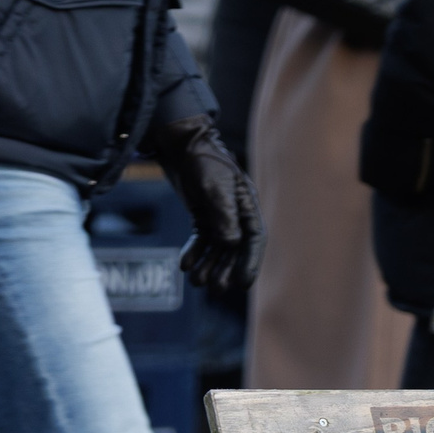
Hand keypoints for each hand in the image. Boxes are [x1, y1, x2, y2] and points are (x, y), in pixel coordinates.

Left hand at [146, 116, 263, 291]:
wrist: (180, 143)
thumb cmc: (203, 160)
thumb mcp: (214, 187)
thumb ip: (224, 215)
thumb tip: (231, 243)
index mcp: (248, 206)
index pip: (254, 240)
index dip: (249, 263)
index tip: (241, 284)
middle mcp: (237, 214)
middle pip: (236, 249)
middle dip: (226, 270)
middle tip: (215, 289)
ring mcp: (219, 215)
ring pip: (218, 247)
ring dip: (209, 265)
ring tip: (197, 282)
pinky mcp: (203, 214)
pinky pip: (201, 239)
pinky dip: (195, 252)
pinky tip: (185, 265)